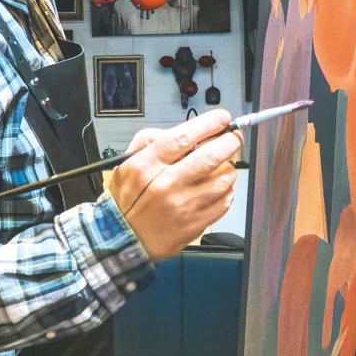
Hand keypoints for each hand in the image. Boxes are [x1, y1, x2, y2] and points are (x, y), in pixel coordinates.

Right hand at [105, 109, 241, 260]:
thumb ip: (151, 140)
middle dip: (229, 143)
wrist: (122, 237)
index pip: (184, 137)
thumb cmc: (127, 197)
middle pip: (210, 157)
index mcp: (147, 165)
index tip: (222, 118)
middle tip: (233, 138)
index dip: (208, 124)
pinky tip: (219, 188)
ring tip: (223, 166)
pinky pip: (224, 203)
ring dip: (229, 168)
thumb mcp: (127, 162)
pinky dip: (227, 191)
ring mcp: (183, 206)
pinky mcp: (194, 224)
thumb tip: (185, 133)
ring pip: (223, 180)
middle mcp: (166, 184)